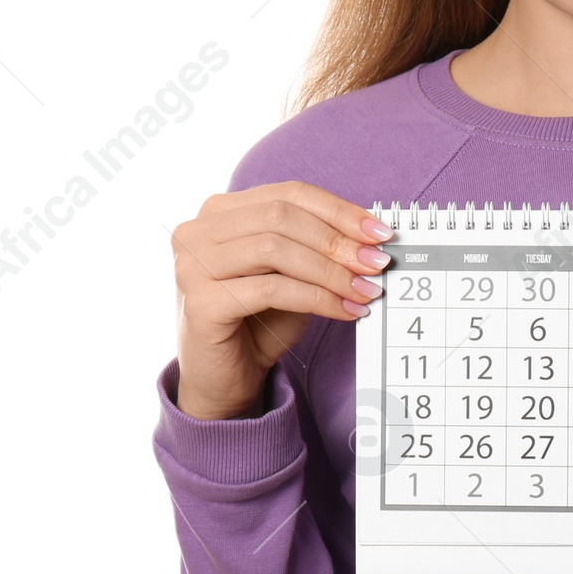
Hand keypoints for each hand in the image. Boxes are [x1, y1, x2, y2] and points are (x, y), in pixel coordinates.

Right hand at [169, 181, 392, 419]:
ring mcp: (191, 265)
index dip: (339, 210)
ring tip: (366, 290)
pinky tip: (345, 311)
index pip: (288, 193)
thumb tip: (373, 237)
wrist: (222, 380)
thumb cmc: (259, 322)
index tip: (380, 232)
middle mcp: (197, 231)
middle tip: (377, 263)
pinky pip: (271, 289)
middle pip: (282, 216)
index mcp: (220, 211)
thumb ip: (319, 248)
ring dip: (331, 270)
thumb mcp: (292, 274)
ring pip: (275, 249)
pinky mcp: (201, 302)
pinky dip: (316, 298)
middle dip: (337, 240)